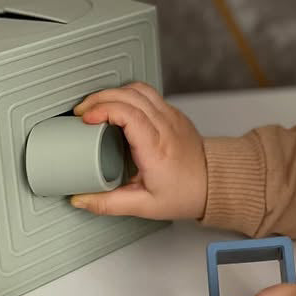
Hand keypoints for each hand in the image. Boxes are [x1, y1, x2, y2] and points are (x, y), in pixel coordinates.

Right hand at [68, 82, 207, 220]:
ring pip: (140, 89)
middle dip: (100, 97)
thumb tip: (80, 199)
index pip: (129, 114)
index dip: (104, 109)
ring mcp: (171, 117)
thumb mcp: (143, 206)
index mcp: (156, 149)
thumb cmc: (185, 194)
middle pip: (130, 95)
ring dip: (114, 92)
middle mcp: (165, 127)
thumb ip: (108, 204)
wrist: (215, 184)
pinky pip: (149, 94)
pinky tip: (117, 107)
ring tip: (96, 105)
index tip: (86, 118)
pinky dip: (127, 95)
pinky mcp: (173, 114)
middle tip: (82, 111)